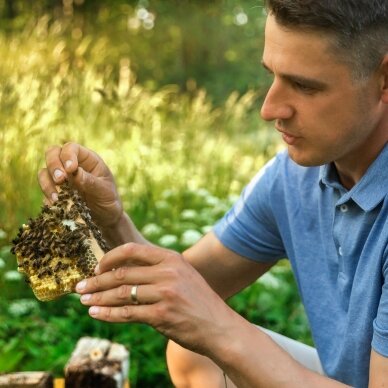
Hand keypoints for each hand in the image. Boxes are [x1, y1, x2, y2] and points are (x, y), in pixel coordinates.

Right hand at [38, 142, 122, 228]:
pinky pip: (44, 190)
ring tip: (57, 197)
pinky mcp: (55, 192)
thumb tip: (75, 172)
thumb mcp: (105, 191)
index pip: (71, 148)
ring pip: (44, 171)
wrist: (105, 220)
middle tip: (60, 180)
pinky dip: (46, 196)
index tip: (70, 169)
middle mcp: (72, 166)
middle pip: (53, 154)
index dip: (68, 155)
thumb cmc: (109, 201)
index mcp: (87, 160)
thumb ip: (91, 182)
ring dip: (47, 183)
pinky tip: (54, 205)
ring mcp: (62, 178)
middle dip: (53, 165)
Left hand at [75, 242, 233, 353]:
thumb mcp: (183, 275)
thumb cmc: (198, 301)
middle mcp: (168, 272)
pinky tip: (95, 313)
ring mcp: (165, 293)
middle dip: (97, 281)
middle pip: (122, 273)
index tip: (97, 268)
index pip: (132, 250)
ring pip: (121, 293)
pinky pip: (127, 313)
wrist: (219, 327)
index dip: (110, 258)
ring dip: (98, 298)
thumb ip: (158, 269)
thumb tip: (124, 270)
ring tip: (83, 301)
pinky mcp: (162, 314)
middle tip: (80, 287)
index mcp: (171, 258)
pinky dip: (107, 314)